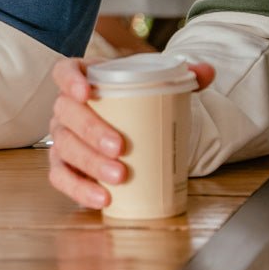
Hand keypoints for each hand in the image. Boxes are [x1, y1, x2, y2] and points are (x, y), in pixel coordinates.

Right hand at [47, 56, 214, 208]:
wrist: (125, 129)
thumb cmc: (133, 104)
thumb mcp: (152, 86)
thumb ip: (181, 77)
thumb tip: (207, 71)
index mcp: (82, 79)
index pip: (64, 72)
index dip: (70, 80)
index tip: (86, 92)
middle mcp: (65, 107)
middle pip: (66, 112)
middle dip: (90, 130)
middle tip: (119, 147)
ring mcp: (62, 136)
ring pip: (64, 146)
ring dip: (90, 163)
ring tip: (119, 176)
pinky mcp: (62, 165)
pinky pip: (61, 177)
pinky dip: (78, 188)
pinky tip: (102, 198)